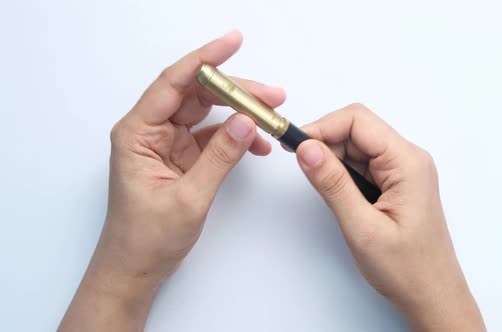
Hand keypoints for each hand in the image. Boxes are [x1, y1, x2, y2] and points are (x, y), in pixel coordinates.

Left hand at [59, 31, 285, 330]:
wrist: (136, 269)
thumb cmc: (146, 238)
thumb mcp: (188, 198)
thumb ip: (219, 157)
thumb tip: (245, 121)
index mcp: (138, 132)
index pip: (174, 83)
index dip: (206, 60)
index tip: (233, 42)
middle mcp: (151, 131)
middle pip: (196, 95)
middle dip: (235, 91)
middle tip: (272, 95)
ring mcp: (168, 143)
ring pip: (207, 114)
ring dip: (239, 113)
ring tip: (272, 116)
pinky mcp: (182, 157)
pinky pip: (212, 137)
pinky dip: (236, 138)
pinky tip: (257, 143)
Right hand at [296, 104, 485, 331]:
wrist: (432, 295)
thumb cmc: (407, 269)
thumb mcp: (362, 227)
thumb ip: (333, 184)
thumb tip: (306, 148)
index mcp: (407, 163)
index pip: (358, 121)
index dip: (323, 127)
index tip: (295, 146)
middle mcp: (408, 159)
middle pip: (357, 130)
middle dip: (325, 142)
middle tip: (301, 166)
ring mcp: (403, 171)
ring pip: (357, 146)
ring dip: (333, 159)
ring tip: (322, 189)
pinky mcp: (396, 183)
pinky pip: (363, 164)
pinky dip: (343, 172)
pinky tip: (337, 194)